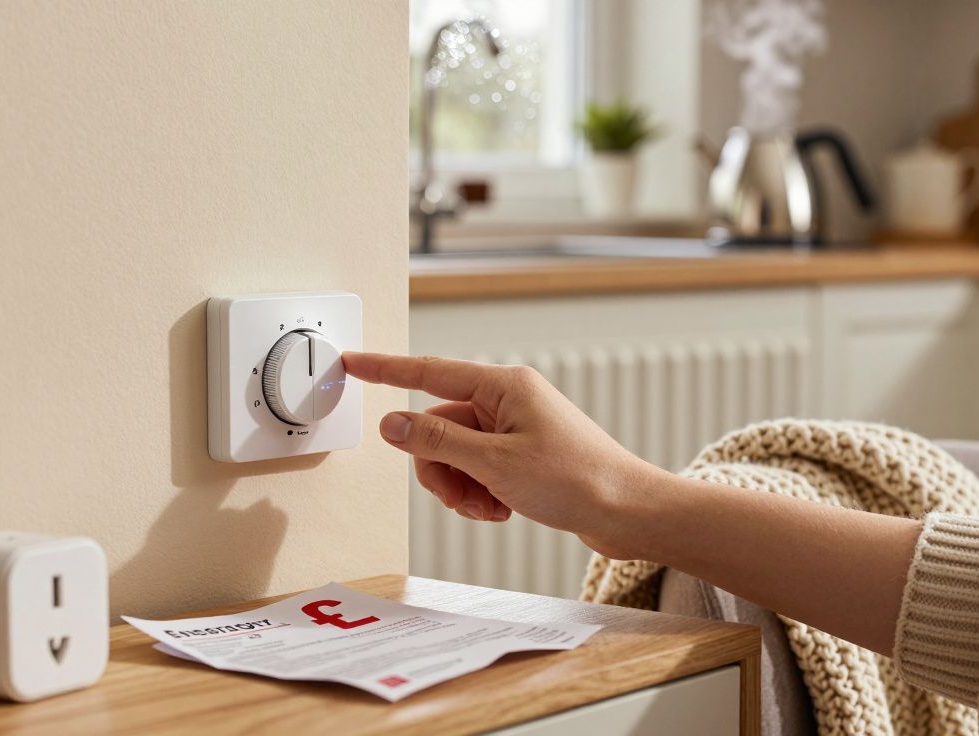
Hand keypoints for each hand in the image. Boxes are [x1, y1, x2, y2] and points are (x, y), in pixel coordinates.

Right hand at [342, 352, 657, 556]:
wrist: (627, 512)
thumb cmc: (578, 479)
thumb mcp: (495, 462)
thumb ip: (437, 441)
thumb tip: (393, 423)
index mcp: (503, 387)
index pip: (428, 372)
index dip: (385, 370)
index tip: (351, 362)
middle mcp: (507, 402)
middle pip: (438, 427)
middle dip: (440, 468)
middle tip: (463, 496)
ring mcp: (515, 430)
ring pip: (455, 454)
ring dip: (461, 487)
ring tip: (490, 507)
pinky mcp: (522, 456)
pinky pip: (476, 470)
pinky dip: (479, 494)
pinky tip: (502, 509)